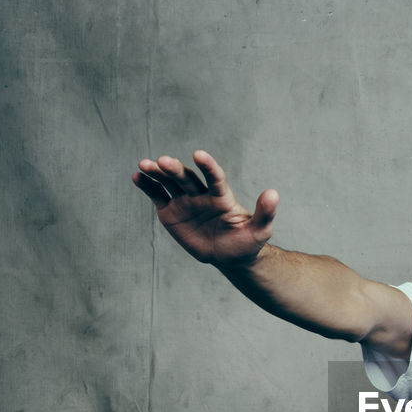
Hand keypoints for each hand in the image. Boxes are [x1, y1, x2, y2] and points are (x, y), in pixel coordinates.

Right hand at [131, 150, 277, 267]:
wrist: (229, 256)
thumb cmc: (247, 242)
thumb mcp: (260, 231)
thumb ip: (265, 213)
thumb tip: (274, 193)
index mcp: (221, 197)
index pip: (214, 177)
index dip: (208, 166)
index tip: (199, 155)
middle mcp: (201, 194)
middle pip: (186, 178)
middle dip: (175, 169)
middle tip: (162, 161)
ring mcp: (185, 201)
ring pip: (169, 183)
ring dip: (157, 173)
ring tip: (143, 165)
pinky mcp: (170, 212)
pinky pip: (157, 196)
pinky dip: (147, 187)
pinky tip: (137, 178)